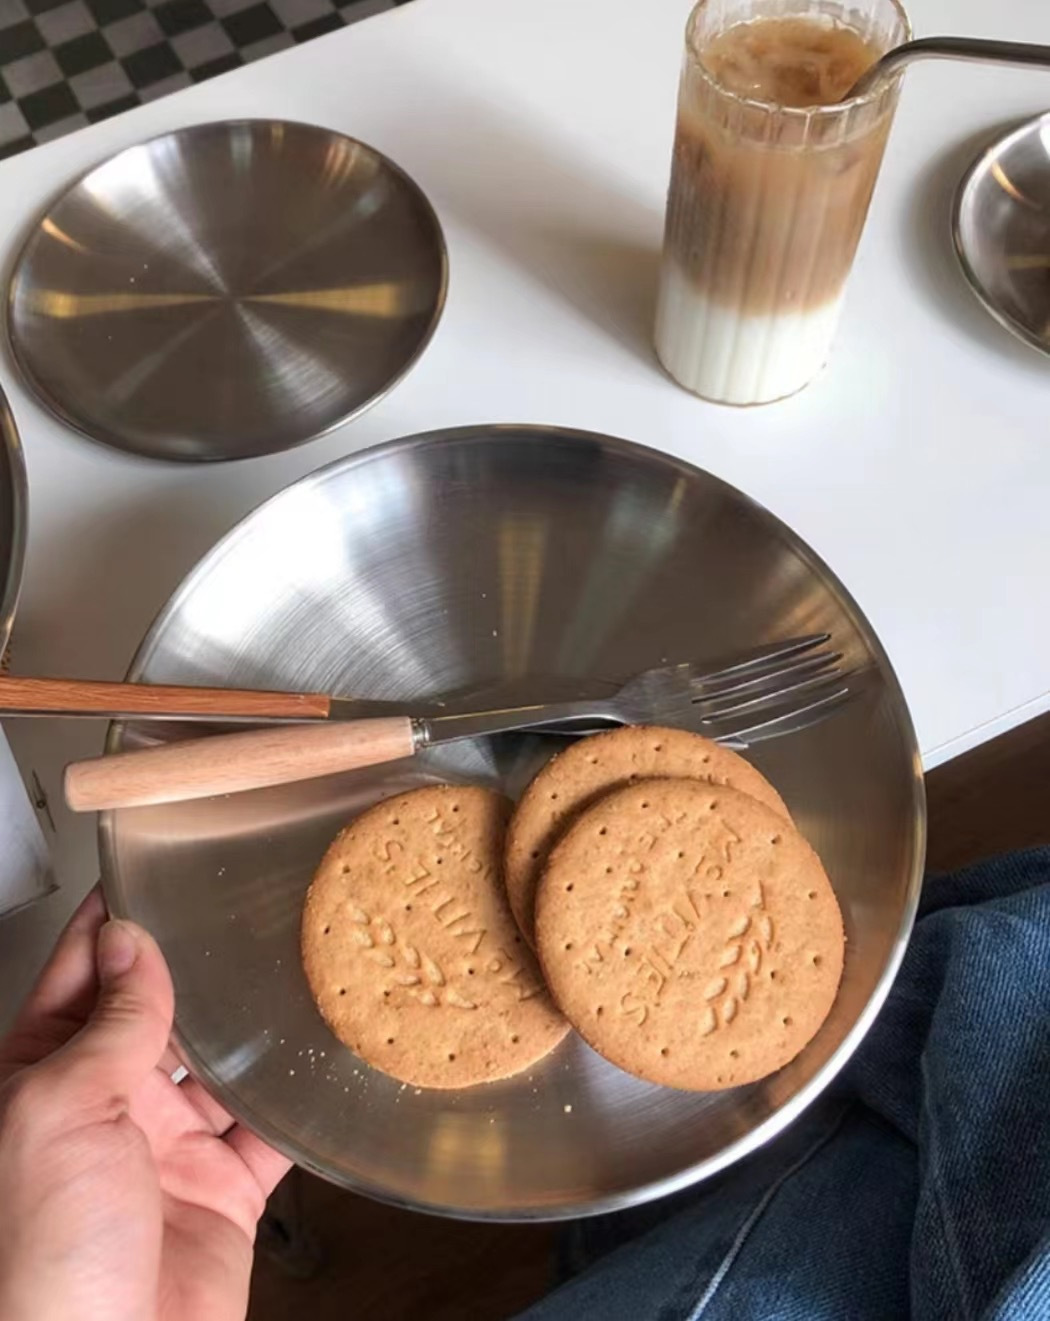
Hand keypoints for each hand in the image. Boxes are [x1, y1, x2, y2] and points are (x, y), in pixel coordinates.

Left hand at [0, 888, 290, 1320]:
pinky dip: (294, 1103)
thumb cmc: (42, 1260)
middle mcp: (104, 1109)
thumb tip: (128, 941)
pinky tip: (318, 1061)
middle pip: (157, 1014)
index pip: (80, 977)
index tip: (149, 867)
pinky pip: (267, 1134)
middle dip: (194, 966)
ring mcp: (164, 1152)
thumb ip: (109, 1024)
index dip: (112, 922)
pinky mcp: (220, 1194)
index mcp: (43, 1080)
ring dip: (249, 1028)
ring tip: (291, 968)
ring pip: (218, 1066)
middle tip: (242, 908)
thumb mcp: (62, 1111)